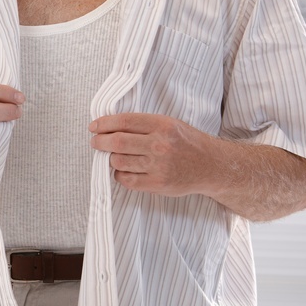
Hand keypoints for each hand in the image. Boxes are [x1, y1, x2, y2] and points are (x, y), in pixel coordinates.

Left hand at [89, 113, 212, 196]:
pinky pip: (127, 180)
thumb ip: (142, 124)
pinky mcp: (158, 184)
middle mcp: (160, 145)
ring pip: (119, 161)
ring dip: (111, 158)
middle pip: (117, 142)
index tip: (94, 126)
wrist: (211, 166)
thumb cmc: (186, 142)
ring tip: (113, 156)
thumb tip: (109, 126)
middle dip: (100, 141)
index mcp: (162, 125)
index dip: (103, 123)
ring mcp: (159, 166)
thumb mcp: (169, 124)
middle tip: (96, 142)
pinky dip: (119, 174)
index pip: (123, 121)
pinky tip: (123, 170)